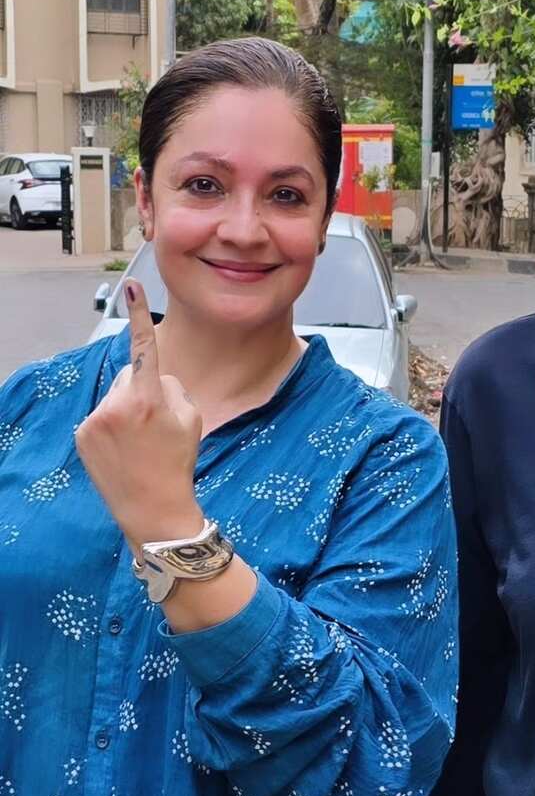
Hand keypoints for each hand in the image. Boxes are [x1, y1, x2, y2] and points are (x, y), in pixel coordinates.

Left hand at [75, 279, 203, 546]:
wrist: (153, 508)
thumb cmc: (178, 462)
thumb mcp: (192, 418)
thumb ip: (172, 388)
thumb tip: (153, 377)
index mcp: (147, 397)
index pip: (145, 347)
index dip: (140, 315)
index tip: (132, 287)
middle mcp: (115, 404)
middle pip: (131, 374)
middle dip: (143, 389)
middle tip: (156, 424)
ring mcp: (94, 419)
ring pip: (115, 395)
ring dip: (126, 408)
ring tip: (140, 442)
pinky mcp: (82, 434)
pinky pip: (101, 414)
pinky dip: (112, 425)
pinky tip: (124, 450)